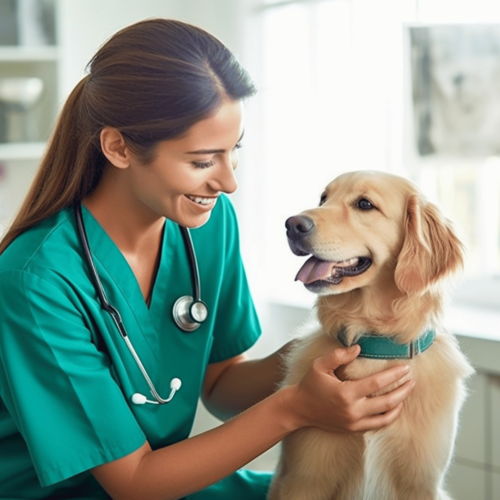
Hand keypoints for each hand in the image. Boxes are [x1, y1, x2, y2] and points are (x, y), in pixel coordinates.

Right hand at [283, 345, 413, 432]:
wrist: (299, 408)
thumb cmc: (310, 384)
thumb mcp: (319, 365)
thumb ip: (339, 355)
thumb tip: (358, 348)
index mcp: (346, 393)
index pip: (377, 383)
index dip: (394, 375)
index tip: (406, 368)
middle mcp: (353, 410)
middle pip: (387, 402)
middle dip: (403, 390)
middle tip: (412, 380)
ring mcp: (354, 423)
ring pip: (386, 417)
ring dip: (399, 405)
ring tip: (407, 393)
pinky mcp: (353, 429)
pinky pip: (377, 425)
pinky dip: (389, 416)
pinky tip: (394, 407)